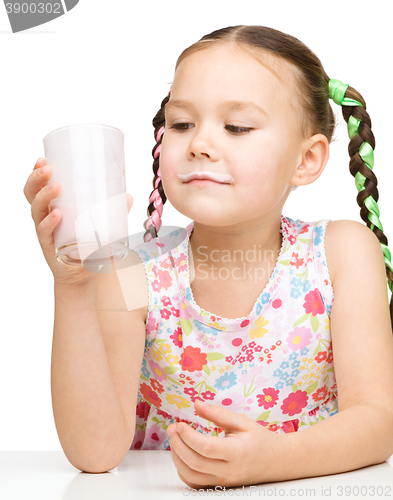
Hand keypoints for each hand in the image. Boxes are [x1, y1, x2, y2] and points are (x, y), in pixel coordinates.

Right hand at [24, 158, 133, 285]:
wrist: (84, 275)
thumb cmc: (89, 246)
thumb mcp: (100, 225)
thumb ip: (113, 211)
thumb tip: (128, 196)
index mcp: (53, 207)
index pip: (38, 187)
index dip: (36, 173)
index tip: (43, 158)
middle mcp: (45, 218)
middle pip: (31, 194)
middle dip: (36, 179)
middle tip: (47, 168)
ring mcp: (46, 232)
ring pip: (36, 210)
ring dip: (43, 196)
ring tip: (55, 186)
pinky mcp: (50, 247)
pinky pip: (45, 233)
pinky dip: (49, 223)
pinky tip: (56, 214)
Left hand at [166, 399, 280, 488]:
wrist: (275, 461)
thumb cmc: (259, 439)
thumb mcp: (242, 422)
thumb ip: (218, 413)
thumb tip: (196, 404)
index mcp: (237, 452)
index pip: (206, 447)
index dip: (189, 436)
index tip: (180, 424)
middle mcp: (229, 471)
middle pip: (195, 463)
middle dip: (178, 445)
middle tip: (172, 429)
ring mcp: (223, 482)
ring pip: (191, 476)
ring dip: (177, 458)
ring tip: (174, 439)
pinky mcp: (219, 487)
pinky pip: (195, 484)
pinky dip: (183, 471)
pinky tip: (181, 454)